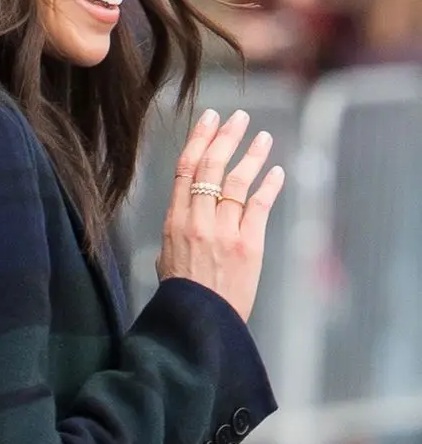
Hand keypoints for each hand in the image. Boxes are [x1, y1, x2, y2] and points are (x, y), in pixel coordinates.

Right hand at [156, 108, 284, 322]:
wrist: (199, 326)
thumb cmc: (182, 298)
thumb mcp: (166, 260)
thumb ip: (177, 235)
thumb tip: (185, 222)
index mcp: (174, 222)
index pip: (186, 170)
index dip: (198, 140)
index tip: (209, 120)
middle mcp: (198, 221)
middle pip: (212, 167)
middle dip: (226, 137)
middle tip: (238, 118)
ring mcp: (224, 232)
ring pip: (237, 181)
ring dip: (251, 155)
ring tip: (262, 137)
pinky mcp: (248, 245)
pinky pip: (259, 206)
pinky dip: (269, 186)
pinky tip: (277, 172)